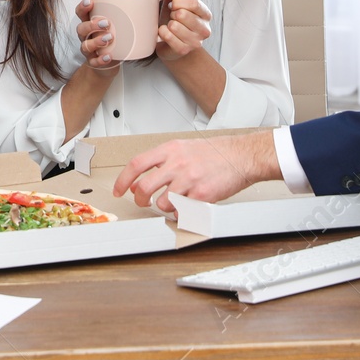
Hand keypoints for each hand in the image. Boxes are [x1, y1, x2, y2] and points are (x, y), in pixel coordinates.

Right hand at [74, 0, 121, 72]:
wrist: (110, 63)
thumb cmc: (114, 40)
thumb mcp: (118, 26)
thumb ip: (128, 15)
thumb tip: (149, 2)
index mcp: (90, 24)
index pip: (81, 13)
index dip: (82, 7)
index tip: (90, 2)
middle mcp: (86, 36)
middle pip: (81, 28)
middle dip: (92, 25)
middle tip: (106, 23)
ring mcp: (89, 50)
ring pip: (85, 45)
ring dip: (96, 41)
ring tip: (109, 38)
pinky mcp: (94, 62)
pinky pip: (93, 62)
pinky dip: (100, 59)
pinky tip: (108, 56)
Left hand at [112, 131, 277, 209]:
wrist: (241, 155)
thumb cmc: (215, 152)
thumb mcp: (184, 147)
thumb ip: (164, 160)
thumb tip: (144, 176)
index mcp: (170, 149)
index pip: (136, 164)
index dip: (123, 179)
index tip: (118, 189)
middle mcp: (177, 163)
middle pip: (144, 186)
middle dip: (139, 199)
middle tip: (142, 202)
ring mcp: (189, 179)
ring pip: (162, 202)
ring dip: (163, 206)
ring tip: (171, 202)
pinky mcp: (201, 194)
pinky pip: (182, 210)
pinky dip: (180, 212)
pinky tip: (186, 206)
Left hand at [153, 0, 210, 61]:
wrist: (170, 43)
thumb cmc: (174, 19)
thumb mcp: (174, 1)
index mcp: (206, 14)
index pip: (194, 3)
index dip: (178, 2)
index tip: (173, 5)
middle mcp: (205, 29)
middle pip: (183, 14)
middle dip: (172, 14)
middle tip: (172, 18)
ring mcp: (196, 42)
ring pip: (174, 26)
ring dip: (167, 24)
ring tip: (170, 26)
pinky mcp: (184, 50)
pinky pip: (168, 36)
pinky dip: (162, 33)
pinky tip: (164, 33)